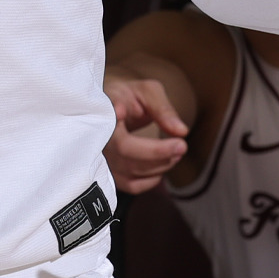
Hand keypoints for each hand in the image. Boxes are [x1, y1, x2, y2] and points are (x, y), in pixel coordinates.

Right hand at [102, 71, 188, 193]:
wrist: (111, 108)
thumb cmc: (130, 98)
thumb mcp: (147, 92)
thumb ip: (163, 109)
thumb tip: (181, 131)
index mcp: (104, 109)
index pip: (106, 116)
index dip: (112, 116)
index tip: (121, 111)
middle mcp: (96, 135)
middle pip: (124, 149)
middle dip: (157, 151)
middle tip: (182, 145)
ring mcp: (99, 157)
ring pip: (130, 170)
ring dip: (160, 165)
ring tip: (176, 151)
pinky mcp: (108, 174)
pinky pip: (132, 185)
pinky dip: (152, 179)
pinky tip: (162, 164)